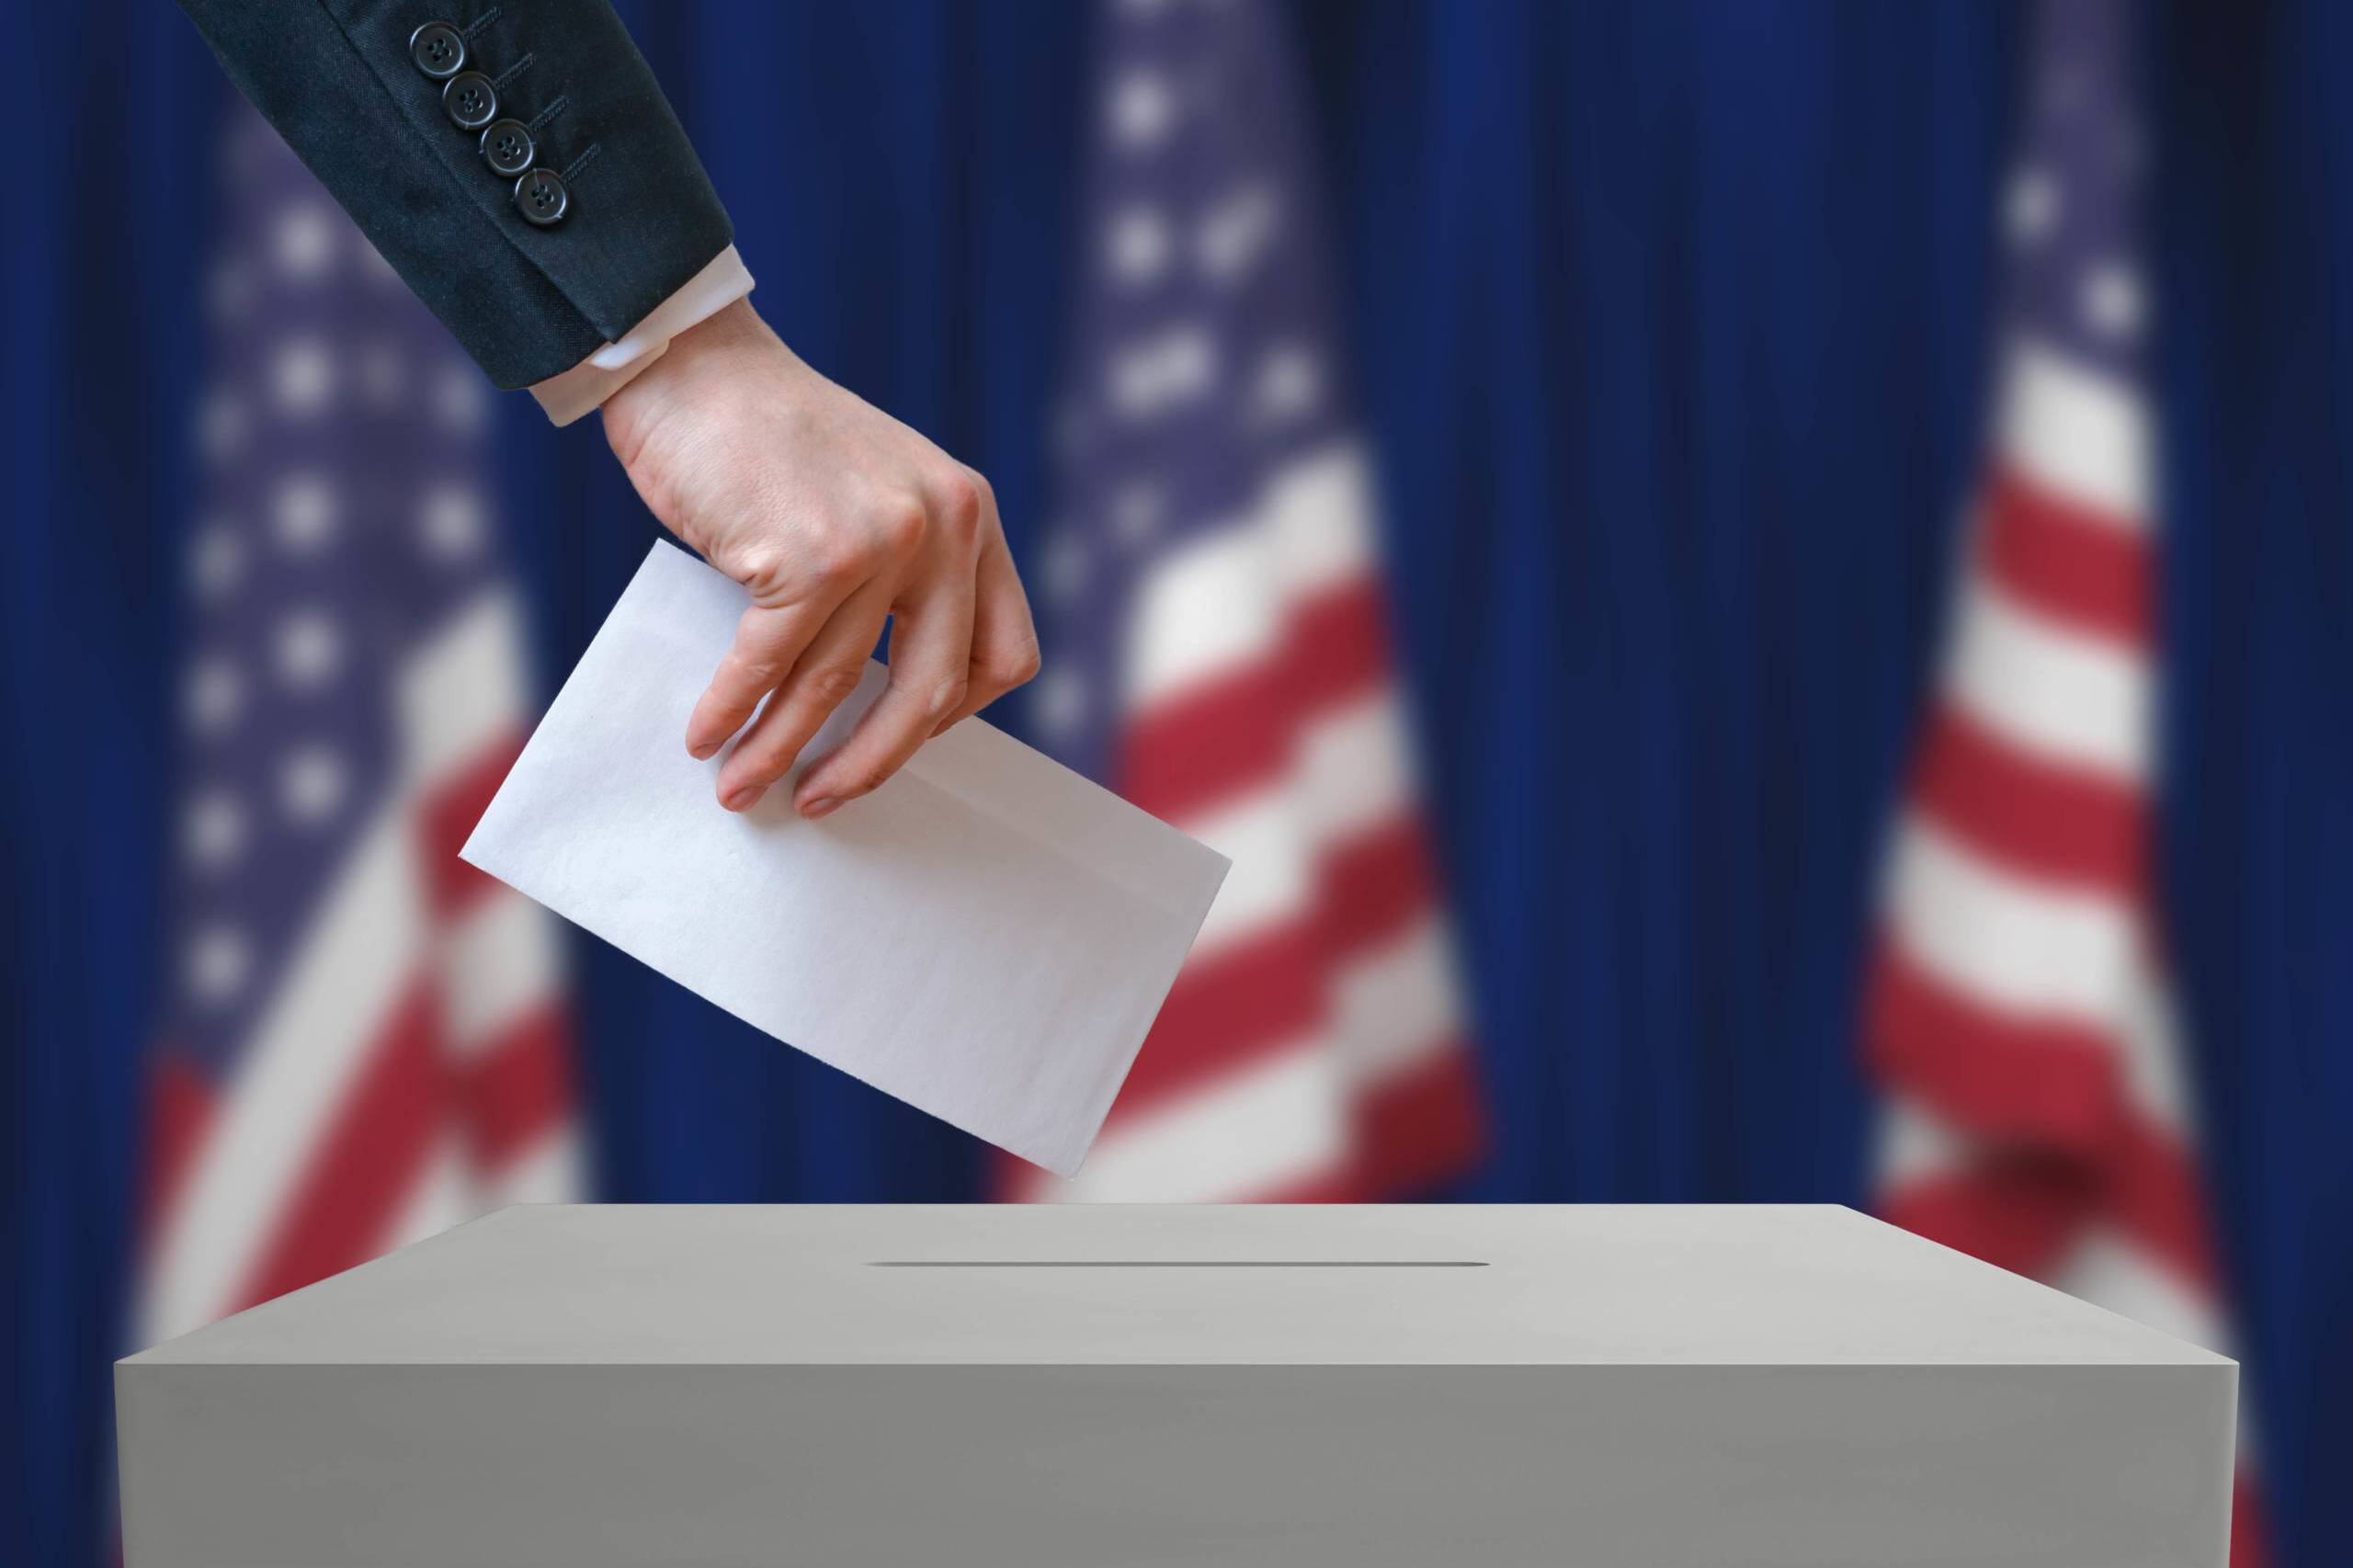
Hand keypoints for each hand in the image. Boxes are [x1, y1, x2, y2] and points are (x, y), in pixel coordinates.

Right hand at [602, 300, 1038, 816]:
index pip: (1006, 652)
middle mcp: (944, 526)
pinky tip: (706, 735)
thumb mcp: (880, 492)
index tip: (899, 737)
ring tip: (740, 788)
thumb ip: (902, 575)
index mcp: (972, 515)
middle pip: (931, 692)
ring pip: (836, 686)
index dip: (956, 714)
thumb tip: (875, 705)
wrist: (696, 365)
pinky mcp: (807, 555)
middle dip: (871, 763)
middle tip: (822, 799)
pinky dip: (732, 711)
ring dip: (779, 751)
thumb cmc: (773, 442)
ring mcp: (880, 540)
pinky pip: (769, 664)